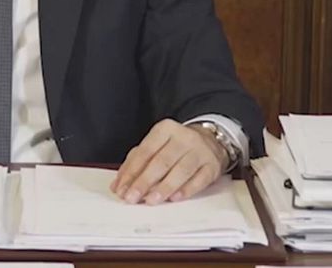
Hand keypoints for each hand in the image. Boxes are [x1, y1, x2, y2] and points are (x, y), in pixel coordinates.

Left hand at [109, 119, 228, 204]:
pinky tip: (175, 198)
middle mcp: (183, 138)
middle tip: (133, 197)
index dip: (132, 172)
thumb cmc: (176, 147)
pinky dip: (186, 190)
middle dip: (144, 182)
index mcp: (165, 130)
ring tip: (151, 200)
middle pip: (161, 162)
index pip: (145, 151)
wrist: (209, 142)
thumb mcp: (155, 147)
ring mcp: (200, 151)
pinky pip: (199, 179)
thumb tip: (119, 184)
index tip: (122, 188)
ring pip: (180, 171)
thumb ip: (135, 163)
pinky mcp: (212, 166)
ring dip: (164, 188)